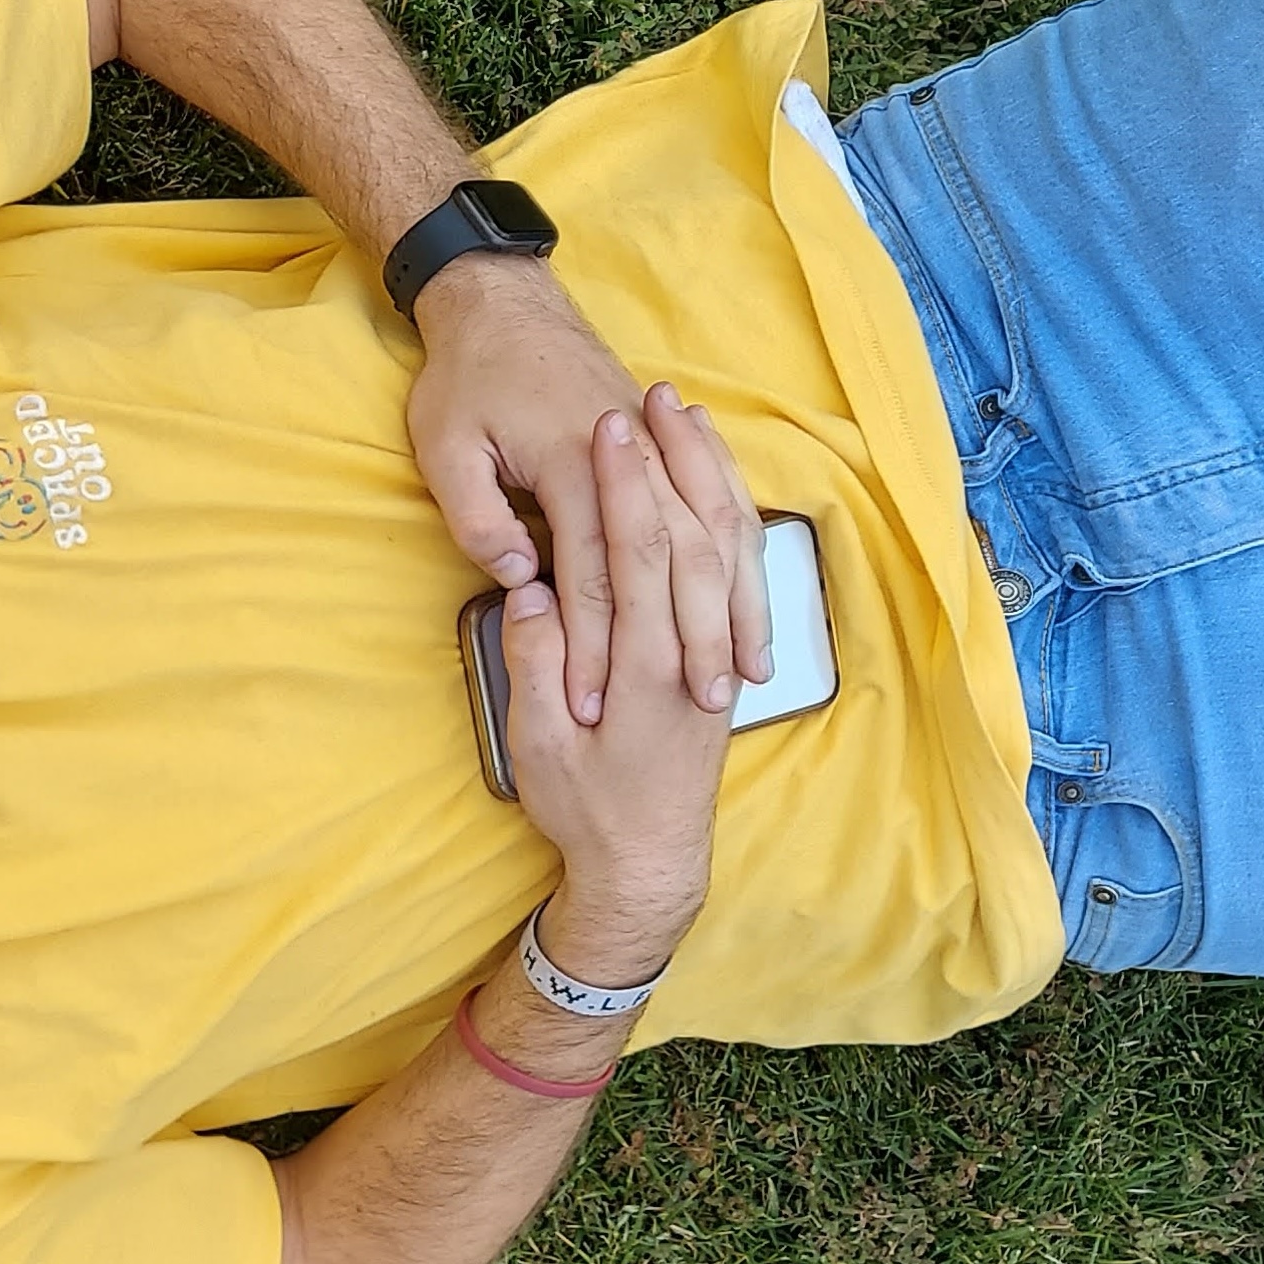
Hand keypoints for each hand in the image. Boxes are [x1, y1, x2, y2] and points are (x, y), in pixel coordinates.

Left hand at [407, 258, 770, 724]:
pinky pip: (728, 511)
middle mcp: (632, 462)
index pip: (589, 576)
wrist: (506, 303)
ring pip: (716, 542)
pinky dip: (745, 562)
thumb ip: (478, 517)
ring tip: (745, 676)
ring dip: (733, 610)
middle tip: (699, 710)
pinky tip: (753, 605)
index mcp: (572, 466)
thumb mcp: (444, 446)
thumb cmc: (467, 378)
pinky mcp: (672, 450)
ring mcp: (661, 453)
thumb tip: (522, 580)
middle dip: (686, 644)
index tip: (594, 706)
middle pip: (670, 567)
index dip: (591, 647)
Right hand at [493, 407, 731, 977]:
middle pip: (690, 532)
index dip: (624, 486)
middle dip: (666, 461)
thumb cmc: (584, 810)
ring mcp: (713, 649)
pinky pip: (733, 566)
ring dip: (704, 474)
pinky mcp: (718, 654)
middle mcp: (691, 648)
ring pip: (722, 543)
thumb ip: (537, 664)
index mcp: (643, 667)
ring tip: (682, 416)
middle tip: (640, 399)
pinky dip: (724, 512)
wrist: (650, 864)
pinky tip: (709, 477)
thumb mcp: (541, 749)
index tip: (602, 428)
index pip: (639, 554)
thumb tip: (531, 590)